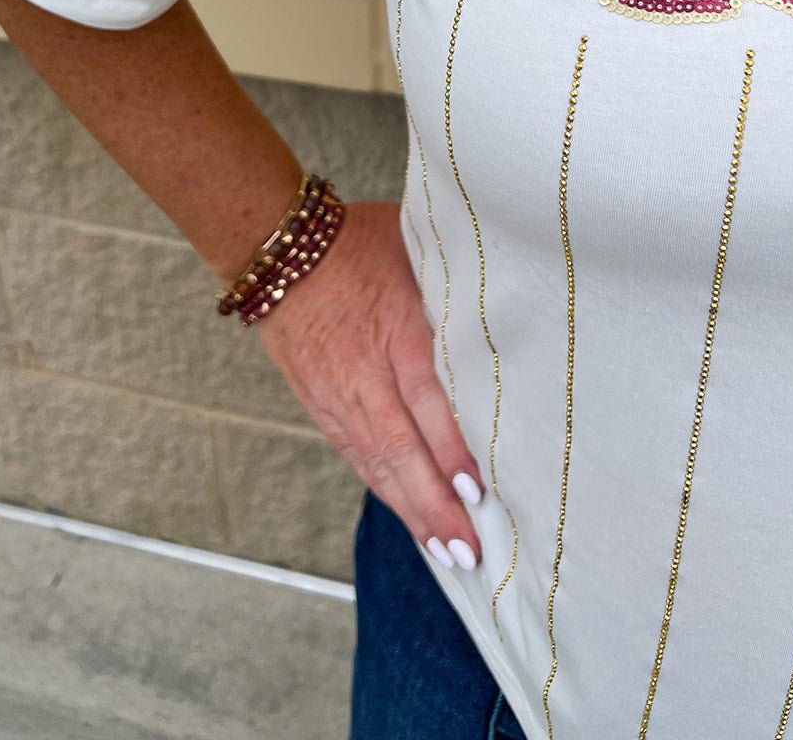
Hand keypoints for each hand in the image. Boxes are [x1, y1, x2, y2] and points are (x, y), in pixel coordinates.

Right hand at [255, 198, 484, 570]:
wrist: (279, 248)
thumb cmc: (359, 240)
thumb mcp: (415, 250)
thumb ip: (454, 290)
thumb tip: (514, 308)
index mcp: (395, 329)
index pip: (426, 399)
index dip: (450, 448)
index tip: (478, 490)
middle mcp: (364, 370)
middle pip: (400, 447)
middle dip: (436, 504)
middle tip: (470, 549)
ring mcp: (337, 392)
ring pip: (376, 461)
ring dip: (412, 509)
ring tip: (447, 551)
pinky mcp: (320, 403)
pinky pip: (355, 454)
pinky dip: (384, 488)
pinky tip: (409, 514)